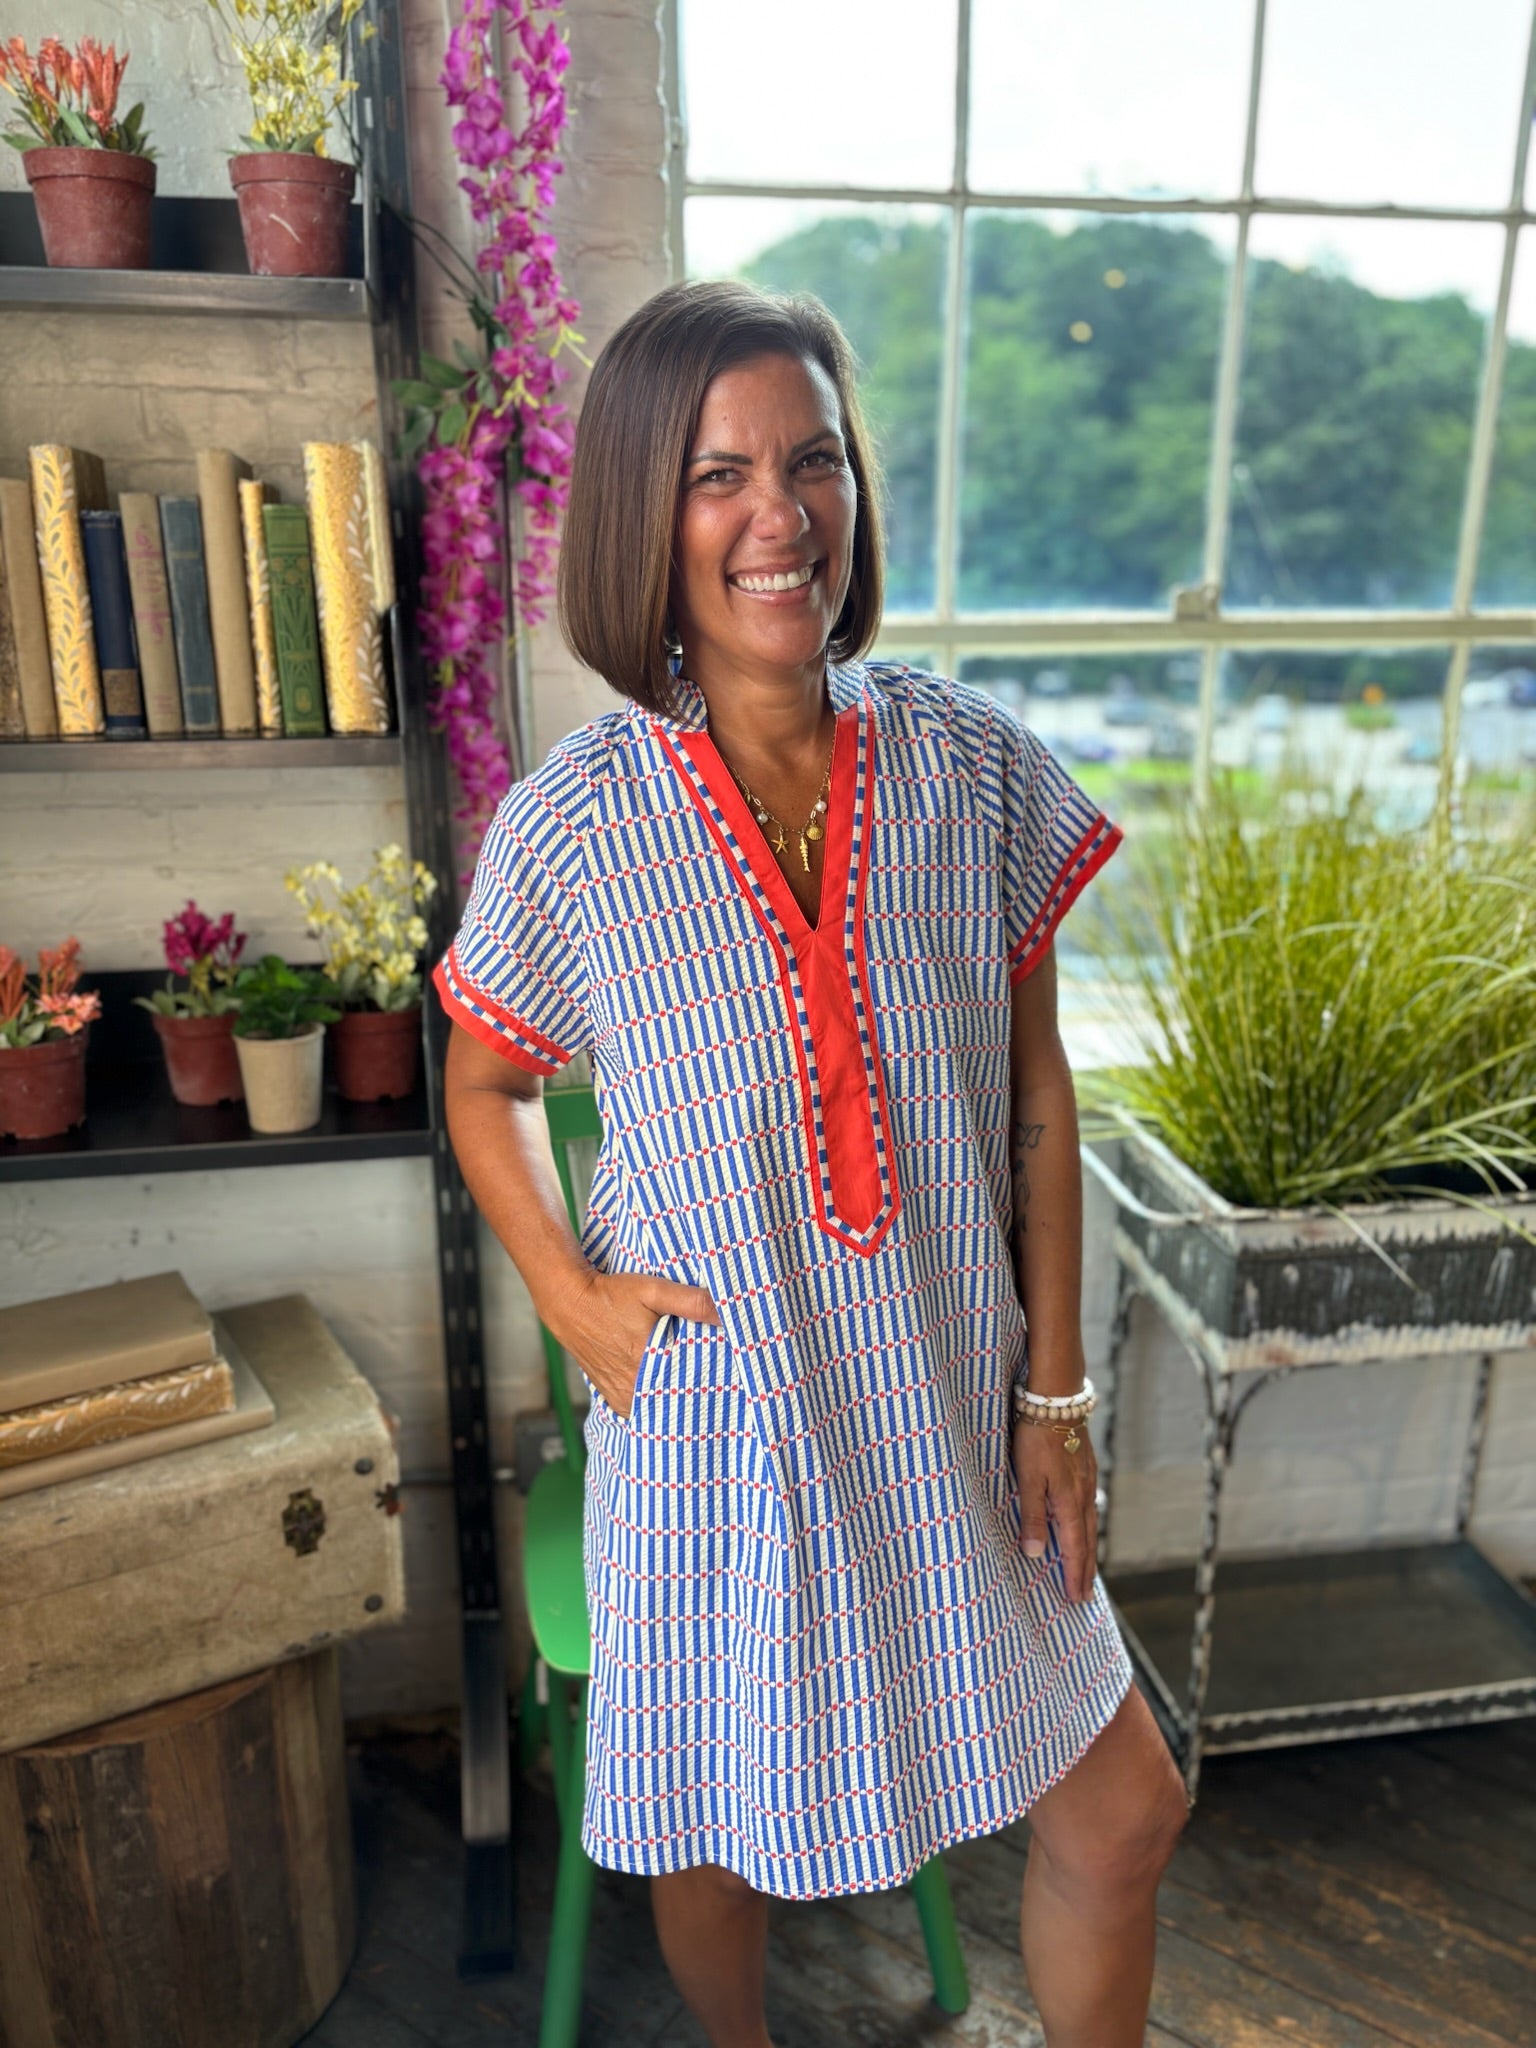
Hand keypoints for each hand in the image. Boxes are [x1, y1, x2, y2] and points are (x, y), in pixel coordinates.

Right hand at [548, 1269, 720, 1419]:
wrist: (570, 1305)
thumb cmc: (611, 1296)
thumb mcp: (652, 1290)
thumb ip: (690, 1302)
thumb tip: (726, 1312)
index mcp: (648, 1368)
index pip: (694, 1388)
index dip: (713, 1380)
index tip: (728, 1372)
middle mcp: (634, 1391)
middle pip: (678, 1401)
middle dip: (697, 1390)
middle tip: (714, 1375)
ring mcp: (622, 1399)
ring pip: (660, 1408)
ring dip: (675, 1396)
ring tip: (691, 1379)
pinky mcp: (614, 1399)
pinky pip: (643, 1409)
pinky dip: (656, 1401)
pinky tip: (667, 1384)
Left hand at [1012, 1417, 1099, 1602]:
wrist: (1056, 1402)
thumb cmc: (1035, 1439)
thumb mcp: (1027, 1478)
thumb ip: (1032, 1515)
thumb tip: (1036, 1553)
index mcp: (1069, 1502)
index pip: (1075, 1547)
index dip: (1075, 1574)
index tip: (1075, 1598)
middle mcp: (1084, 1495)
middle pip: (1087, 1541)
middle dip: (1085, 1570)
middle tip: (1085, 1597)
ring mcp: (1087, 1481)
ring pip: (1089, 1524)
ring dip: (1088, 1550)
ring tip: (1086, 1570)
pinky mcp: (1085, 1468)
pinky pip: (1088, 1507)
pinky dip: (1086, 1527)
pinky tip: (1082, 1526)